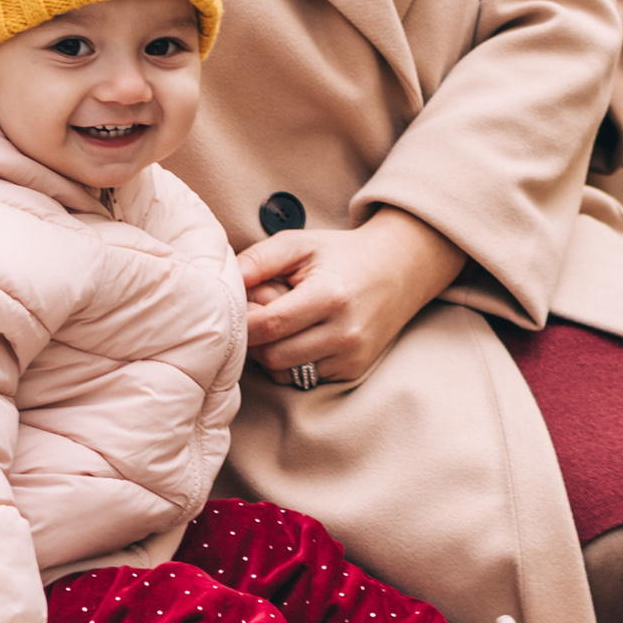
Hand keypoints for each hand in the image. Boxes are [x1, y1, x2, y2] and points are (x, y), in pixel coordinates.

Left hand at [235, 210, 464, 389]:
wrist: (399, 269)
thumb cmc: (340, 255)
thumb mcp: (300, 245)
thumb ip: (258, 259)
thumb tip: (223, 280)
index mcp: (328, 296)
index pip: (267, 325)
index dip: (242, 321)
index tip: (236, 308)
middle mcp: (343, 332)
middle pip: (272, 355)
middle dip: (255, 339)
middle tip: (259, 314)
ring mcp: (351, 355)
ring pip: (285, 372)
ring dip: (271, 352)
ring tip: (282, 324)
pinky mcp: (353, 370)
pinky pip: (304, 377)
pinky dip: (292, 361)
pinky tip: (301, 336)